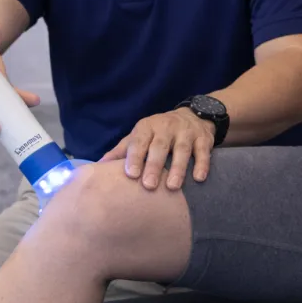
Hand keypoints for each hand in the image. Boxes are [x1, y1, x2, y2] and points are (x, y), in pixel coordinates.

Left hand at [100, 108, 214, 190]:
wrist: (192, 115)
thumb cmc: (158, 133)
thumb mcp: (139, 136)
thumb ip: (121, 151)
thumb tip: (98, 166)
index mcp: (146, 128)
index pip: (139, 142)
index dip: (134, 157)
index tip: (130, 175)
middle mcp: (166, 127)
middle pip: (160, 146)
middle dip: (154, 166)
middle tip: (148, 186)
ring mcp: (185, 132)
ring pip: (182, 150)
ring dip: (178, 168)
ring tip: (173, 187)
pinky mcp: (203, 138)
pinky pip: (203, 151)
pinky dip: (202, 164)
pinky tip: (199, 179)